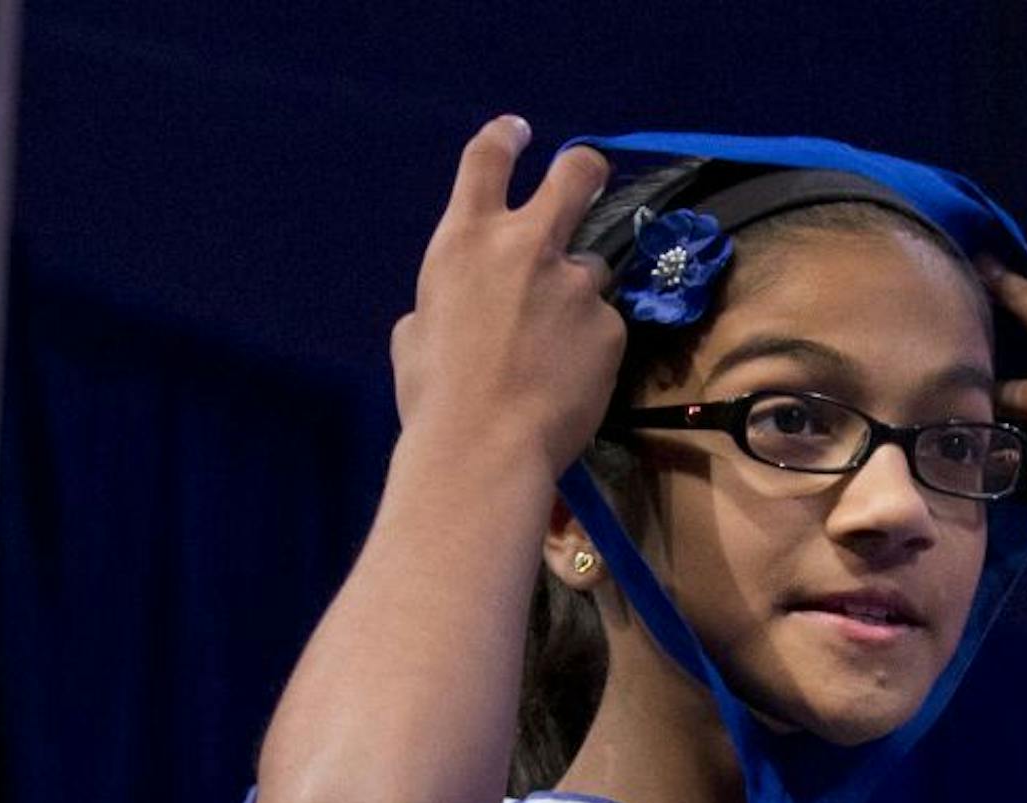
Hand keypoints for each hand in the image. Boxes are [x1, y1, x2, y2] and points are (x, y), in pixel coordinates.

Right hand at [390, 117, 626, 481]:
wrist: (485, 447)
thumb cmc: (435, 395)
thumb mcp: (416, 333)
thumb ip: (443, 301)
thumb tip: (455, 309)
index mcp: (463, 239)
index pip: (486, 160)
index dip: (505, 139)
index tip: (518, 132)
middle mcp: (525, 246)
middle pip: (573, 176)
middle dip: (583, 170)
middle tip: (587, 174)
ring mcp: (575, 284)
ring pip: (590, 270)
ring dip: (577, 295)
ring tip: (554, 350)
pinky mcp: (610, 325)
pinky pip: (604, 327)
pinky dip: (591, 348)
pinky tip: (568, 382)